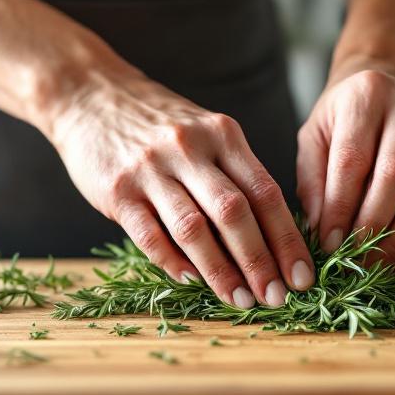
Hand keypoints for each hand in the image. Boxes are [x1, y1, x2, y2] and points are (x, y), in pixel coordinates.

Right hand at [47, 68, 313, 307]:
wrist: (91, 94)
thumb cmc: (159, 123)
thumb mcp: (206, 132)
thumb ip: (235, 173)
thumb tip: (272, 235)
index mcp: (223, 135)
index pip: (265, 192)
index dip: (287, 239)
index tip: (303, 276)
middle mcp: (190, 148)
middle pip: (235, 212)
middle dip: (260, 261)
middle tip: (276, 298)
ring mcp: (152, 168)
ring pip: (194, 228)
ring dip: (221, 271)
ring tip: (240, 301)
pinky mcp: (118, 189)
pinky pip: (149, 235)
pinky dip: (173, 263)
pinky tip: (191, 283)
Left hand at [296, 67, 394, 269]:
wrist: (390, 85)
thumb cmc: (345, 119)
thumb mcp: (314, 138)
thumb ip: (314, 183)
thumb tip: (324, 235)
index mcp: (368, 94)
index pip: (354, 160)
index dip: (341, 208)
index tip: (330, 245)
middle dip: (376, 230)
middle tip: (358, 263)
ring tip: (383, 267)